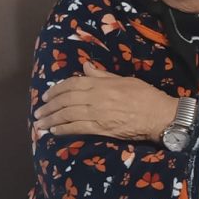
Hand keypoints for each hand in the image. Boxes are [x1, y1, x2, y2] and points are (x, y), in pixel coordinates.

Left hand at [34, 63, 176, 140]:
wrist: (159, 115)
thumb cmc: (146, 96)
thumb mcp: (125, 80)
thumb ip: (103, 75)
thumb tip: (86, 67)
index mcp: (101, 84)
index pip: (72, 84)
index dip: (56, 89)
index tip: (47, 95)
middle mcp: (96, 97)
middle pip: (66, 100)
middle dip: (49, 106)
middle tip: (39, 112)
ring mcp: (97, 113)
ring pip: (67, 114)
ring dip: (51, 119)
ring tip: (40, 123)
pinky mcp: (101, 128)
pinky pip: (77, 128)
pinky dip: (63, 129)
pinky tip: (54, 131)